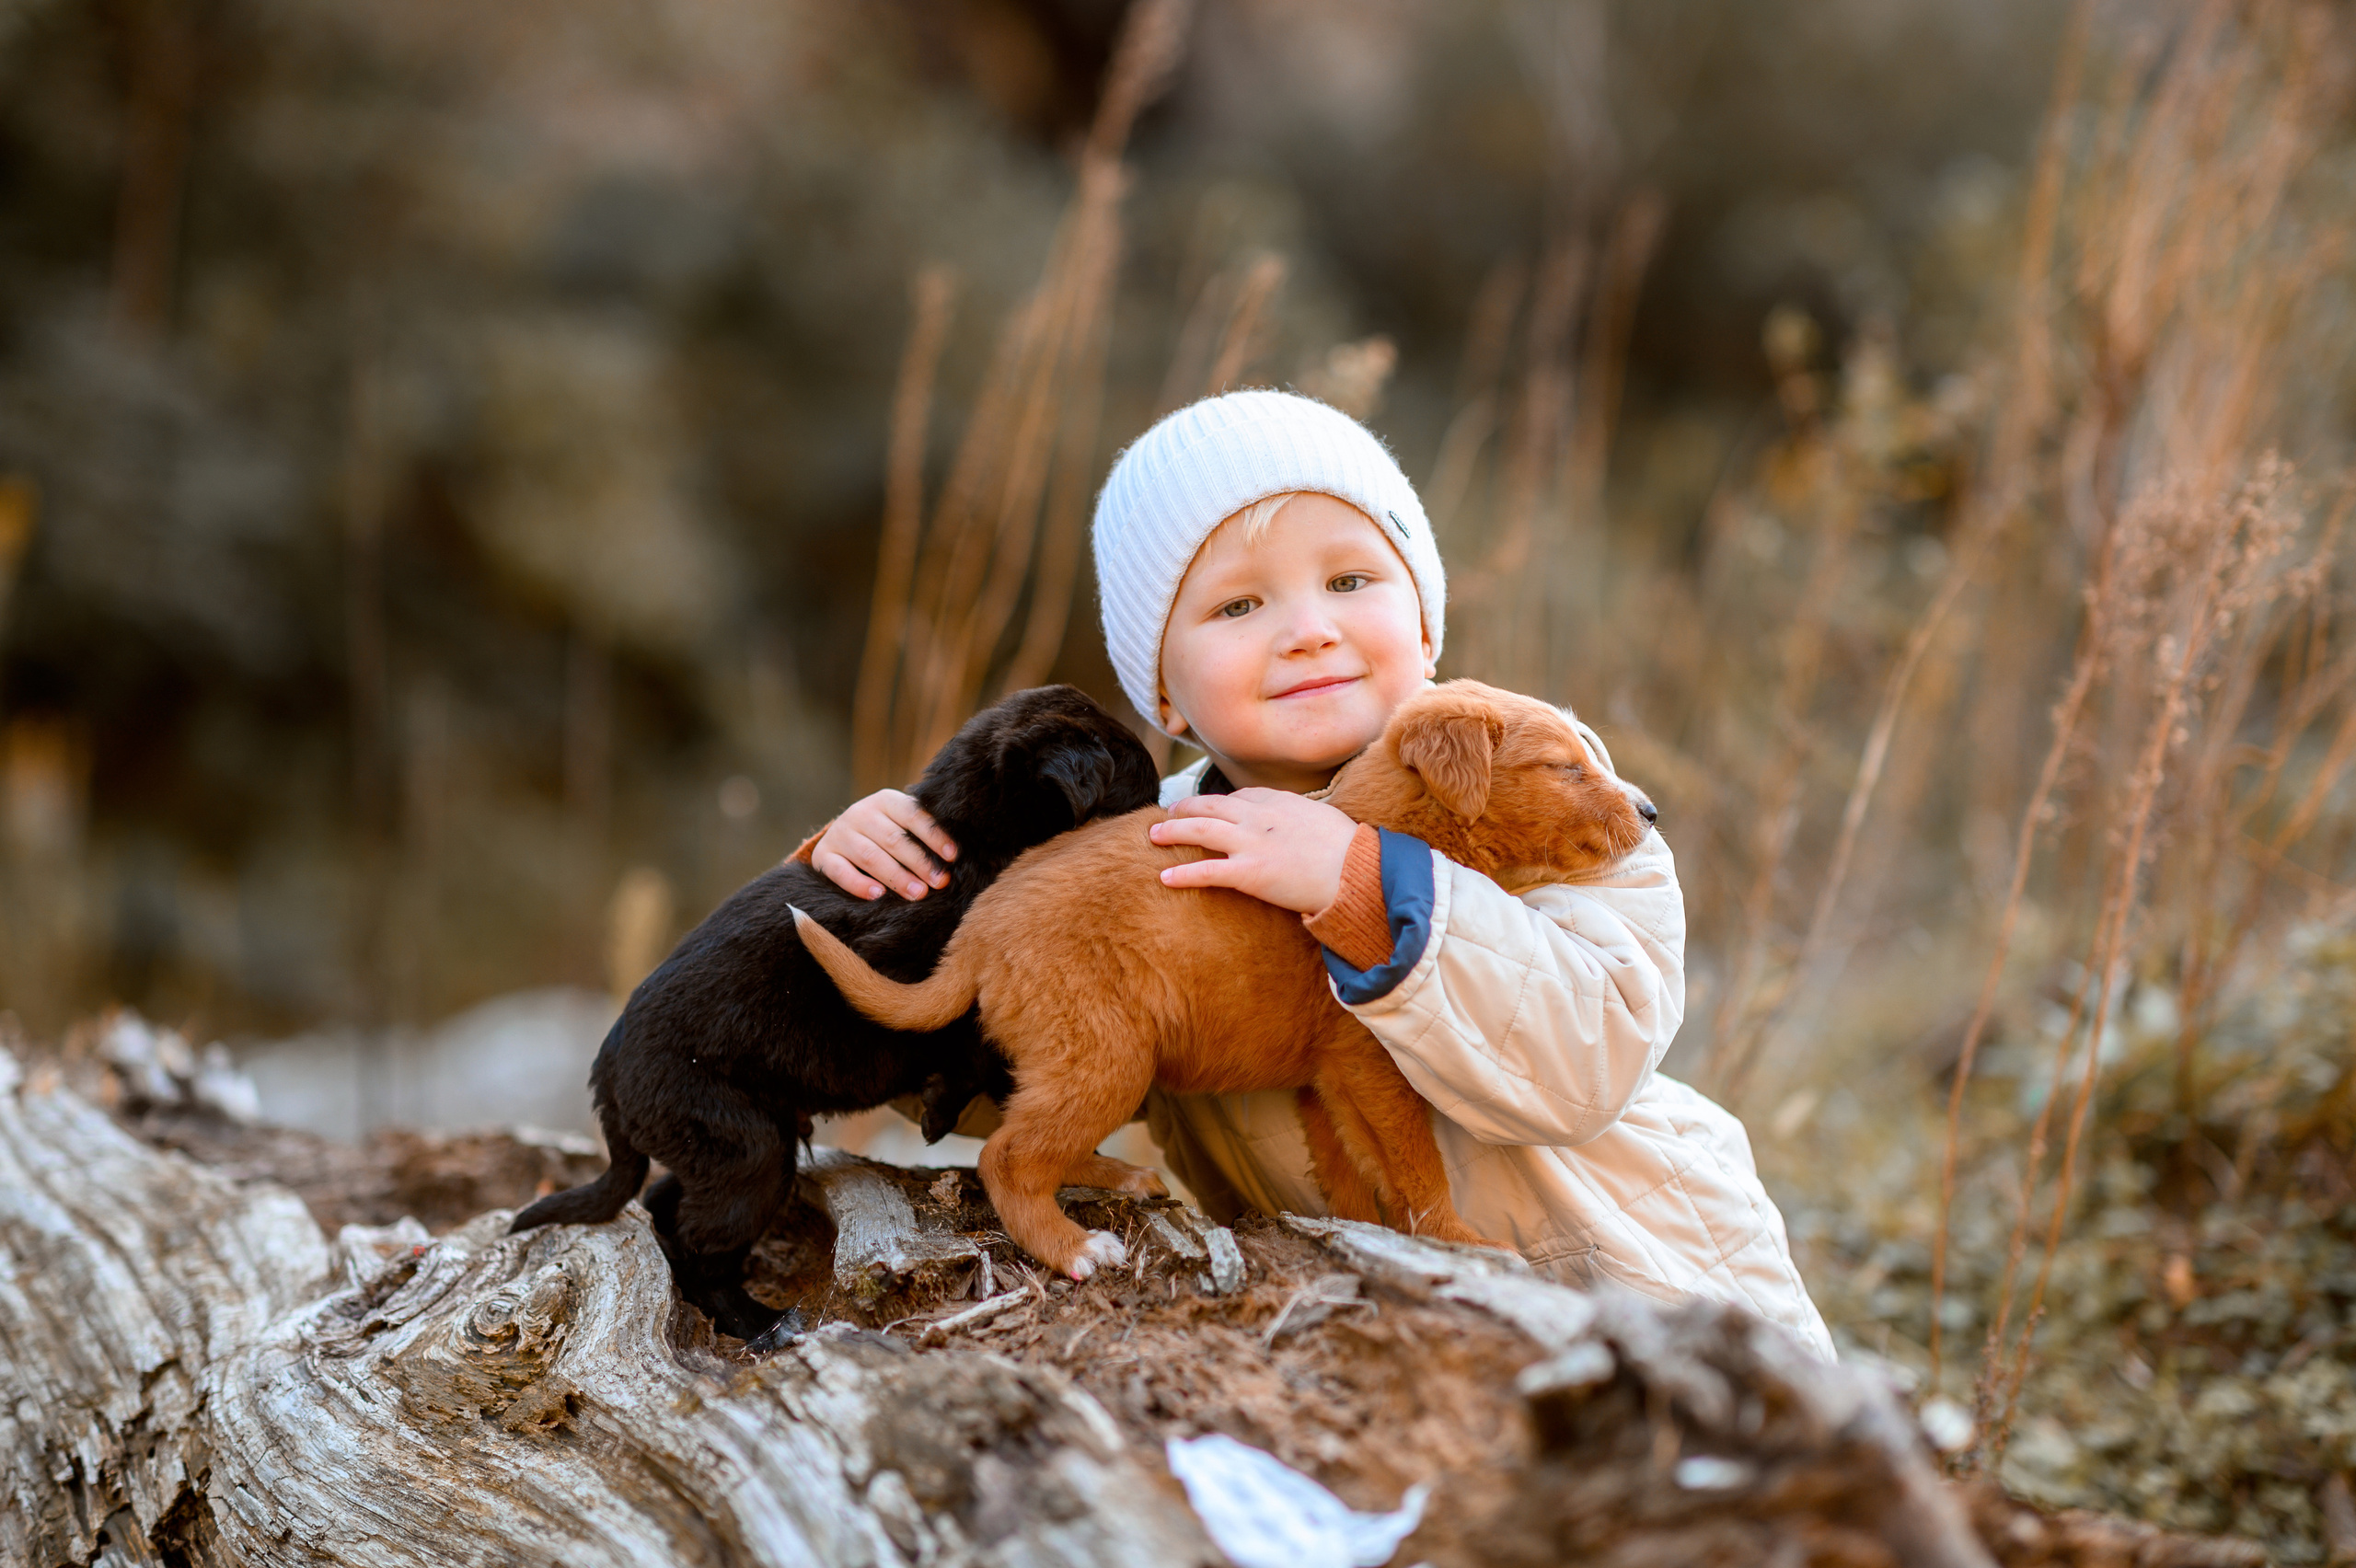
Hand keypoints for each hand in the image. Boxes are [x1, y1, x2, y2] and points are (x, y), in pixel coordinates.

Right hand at [807, 790, 956, 900]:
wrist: (840, 837)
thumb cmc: (883, 833)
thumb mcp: (900, 823)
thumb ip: (920, 833)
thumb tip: (953, 858)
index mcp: (885, 801)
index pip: (912, 815)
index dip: (933, 836)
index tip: (952, 856)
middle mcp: (860, 813)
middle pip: (893, 839)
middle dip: (919, 862)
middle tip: (939, 883)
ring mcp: (840, 834)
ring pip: (870, 856)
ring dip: (896, 877)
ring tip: (918, 893)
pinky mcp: (824, 855)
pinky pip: (841, 872)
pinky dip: (859, 884)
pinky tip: (878, 895)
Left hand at [1148, 788, 1356, 914]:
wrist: (1357, 872)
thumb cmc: (1349, 850)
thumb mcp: (1324, 818)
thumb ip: (1302, 817)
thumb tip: (1300, 822)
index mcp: (1280, 802)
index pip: (1241, 795)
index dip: (1220, 801)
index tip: (1208, 807)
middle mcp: (1260, 817)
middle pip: (1211, 805)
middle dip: (1185, 807)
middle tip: (1168, 811)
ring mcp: (1252, 843)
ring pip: (1201, 830)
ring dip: (1173, 830)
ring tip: (1154, 834)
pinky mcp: (1250, 873)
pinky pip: (1207, 870)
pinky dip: (1183, 873)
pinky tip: (1164, 876)